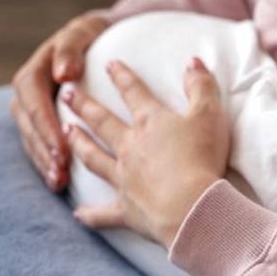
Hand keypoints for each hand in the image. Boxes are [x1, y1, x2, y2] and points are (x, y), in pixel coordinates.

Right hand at [11, 12, 109, 190]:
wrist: (98, 38)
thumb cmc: (92, 35)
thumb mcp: (83, 32)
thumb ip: (70, 49)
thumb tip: (63, 74)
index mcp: (33, 73)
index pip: (33, 102)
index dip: (46, 127)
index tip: (62, 149)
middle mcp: (26, 94)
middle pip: (29, 126)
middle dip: (44, 151)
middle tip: (60, 173)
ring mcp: (31, 110)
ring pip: (32, 140)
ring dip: (43, 162)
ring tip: (59, 182)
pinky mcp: (40, 123)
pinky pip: (39, 146)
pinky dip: (47, 163)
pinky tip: (59, 182)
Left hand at [61, 57, 229, 247]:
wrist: (190, 206)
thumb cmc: (201, 157)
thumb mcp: (210, 114)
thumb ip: (201, 85)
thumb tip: (193, 61)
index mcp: (151, 122)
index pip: (133, 92)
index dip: (122, 75)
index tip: (108, 63)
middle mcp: (130, 146)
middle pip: (102, 121)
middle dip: (84, 105)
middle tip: (66, 93)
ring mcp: (124, 178)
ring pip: (94, 158)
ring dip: (79, 144)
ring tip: (66, 133)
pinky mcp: (126, 208)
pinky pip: (103, 213)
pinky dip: (90, 214)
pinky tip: (77, 213)